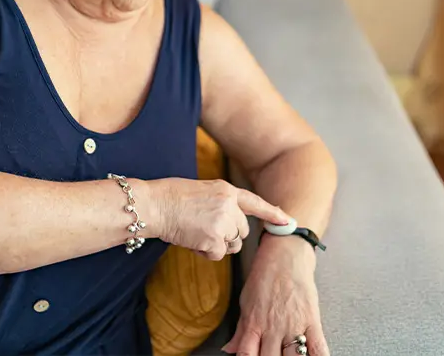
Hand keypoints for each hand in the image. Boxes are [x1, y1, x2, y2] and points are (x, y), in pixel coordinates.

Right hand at [150, 178, 290, 260]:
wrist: (155, 205)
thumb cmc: (171, 197)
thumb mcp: (202, 191)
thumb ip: (221, 203)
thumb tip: (230, 222)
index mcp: (226, 190)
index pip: (255, 202)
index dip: (273, 213)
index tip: (288, 221)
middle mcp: (229, 206)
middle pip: (242, 231)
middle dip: (229, 235)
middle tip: (206, 229)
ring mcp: (223, 223)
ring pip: (232, 244)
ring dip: (218, 244)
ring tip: (196, 232)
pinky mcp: (214, 239)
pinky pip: (217, 254)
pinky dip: (205, 252)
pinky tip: (192, 239)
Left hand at [222, 235, 328, 355]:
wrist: (285, 253)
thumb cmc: (265, 274)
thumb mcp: (246, 300)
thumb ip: (240, 329)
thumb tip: (230, 349)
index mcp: (254, 323)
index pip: (247, 355)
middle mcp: (273, 328)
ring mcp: (293, 325)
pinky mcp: (312, 320)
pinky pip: (318, 348)